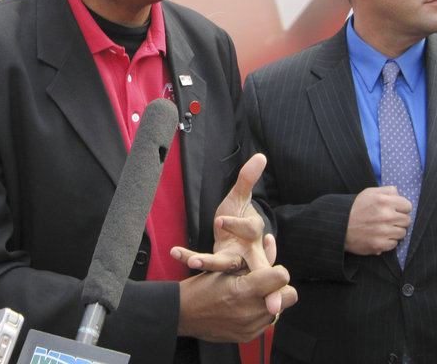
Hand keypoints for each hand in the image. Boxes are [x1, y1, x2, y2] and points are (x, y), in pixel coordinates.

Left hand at [170, 153, 279, 310]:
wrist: (236, 235)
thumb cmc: (241, 215)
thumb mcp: (241, 197)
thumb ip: (248, 178)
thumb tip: (261, 156)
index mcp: (255, 233)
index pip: (249, 229)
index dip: (236, 225)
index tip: (221, 220)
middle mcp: (248, 251)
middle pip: (248, 262)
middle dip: (245, 274)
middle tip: (229, 280)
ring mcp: (233, 261)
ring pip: (223, 266)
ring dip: (206, 262)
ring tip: (191, 260)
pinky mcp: (218, 264)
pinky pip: (205, 262)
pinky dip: (189, 256)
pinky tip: (175, 251)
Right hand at [178, 265, 296, 343]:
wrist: (184, 313)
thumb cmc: (202, 285)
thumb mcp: (224, 266)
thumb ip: (252, 259)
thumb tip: (272, 242)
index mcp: (245, 289)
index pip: (282, 277)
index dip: (277, 271)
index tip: (268, 271)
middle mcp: (251, 310)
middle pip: (289, 296)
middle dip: (280, 288)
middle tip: (265, 283)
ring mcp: (251, 326)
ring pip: (280, 310)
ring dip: (269, 300)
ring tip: (252, 293)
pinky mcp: (248, 336)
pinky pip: (267, 322)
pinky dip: (260, 312)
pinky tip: (246, 305)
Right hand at [345, 186, 411, 254]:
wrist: (339, 227)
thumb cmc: (355, 209)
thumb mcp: (368, 193)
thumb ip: (387, 190)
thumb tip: (399, 194)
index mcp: (383, 201)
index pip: (408, 205)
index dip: (401, 208)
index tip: (393, 210)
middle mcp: (385, 216)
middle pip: (407, 220)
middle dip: (398, 219)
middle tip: (386, 220)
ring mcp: (383, 231)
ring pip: (402, 233)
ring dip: (394, 231)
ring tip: (381, 228)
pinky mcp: (380, 244)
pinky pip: (394, 244)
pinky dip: (387, 241)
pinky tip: (377, 236)